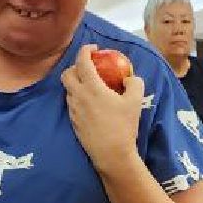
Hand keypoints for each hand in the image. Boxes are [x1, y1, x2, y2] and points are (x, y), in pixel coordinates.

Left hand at [62, 44, 144, 172]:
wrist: (111, 154)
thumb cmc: (124, 126)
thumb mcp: (135, 101)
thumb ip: (134, 83)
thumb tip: (129, 78)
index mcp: (91, 87)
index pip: (82, 61)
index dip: (86, 50)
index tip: (94, 49)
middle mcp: (78, 96)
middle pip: (66, 74)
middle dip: (75, 66)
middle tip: (89, 68)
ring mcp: (73, 110)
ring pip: (68, 90)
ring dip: (77, 83)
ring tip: (92, 86)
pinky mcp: (73, 122)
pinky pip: (72, 104)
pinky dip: (79, 98)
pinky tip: (92, 104)